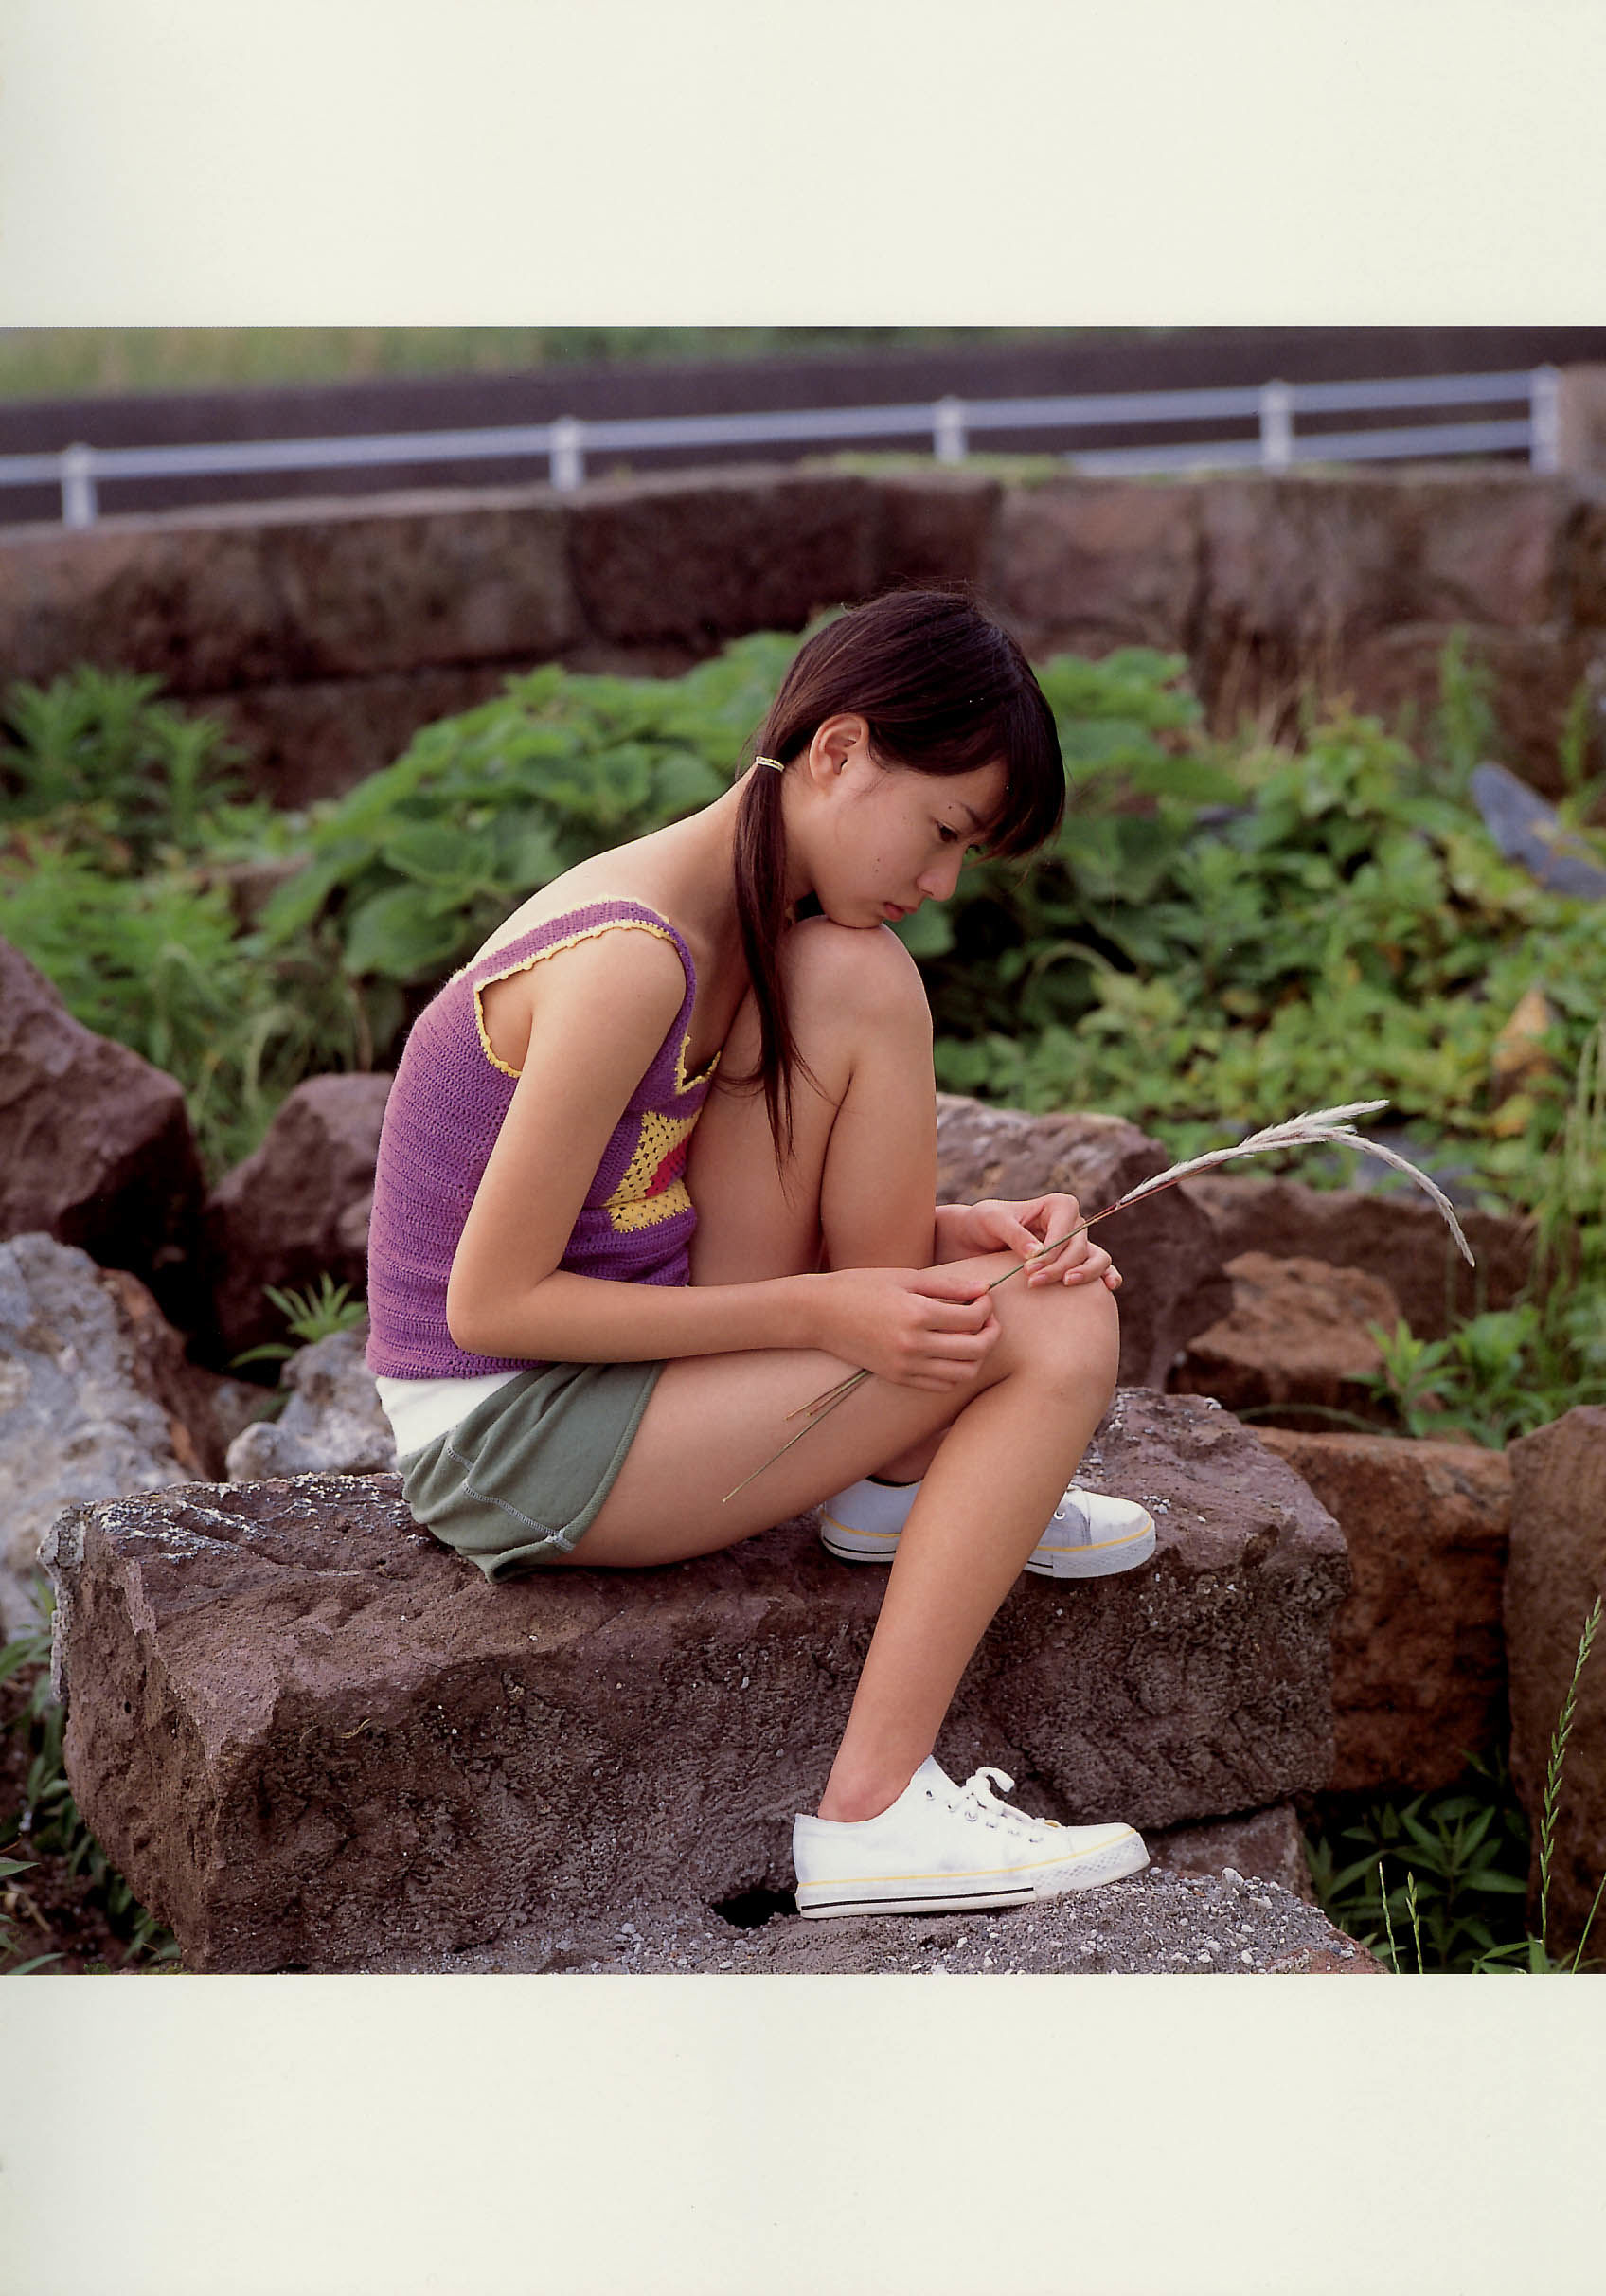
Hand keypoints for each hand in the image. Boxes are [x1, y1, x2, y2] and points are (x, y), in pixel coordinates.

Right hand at [811, 1265, 1001, 1391]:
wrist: (819, 1314)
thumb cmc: (862, 1286)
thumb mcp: (906, 1277)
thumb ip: (948, 1286)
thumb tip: (984, 1289)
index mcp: (917, 1313)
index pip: (973, 1318)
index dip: (987, 1307)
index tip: (983, 1297)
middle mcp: (914, 1345)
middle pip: (976, 1349)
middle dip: (991, 1333)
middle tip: (988, 1319)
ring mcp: (905, 1366)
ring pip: (964, 1373)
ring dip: (977, 1356)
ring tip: (973, 1337)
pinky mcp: (898, 1378)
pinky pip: (942, 1385)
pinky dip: (957, 1372)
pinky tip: (952, 1353)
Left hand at [946, 1195, 1121, 1292]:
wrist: (978, 1238)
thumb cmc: (985, 1222)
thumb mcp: (993, 1221)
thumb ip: (1015, 1234)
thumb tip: (1037, 1252)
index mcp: (1058, 1206)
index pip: (1065, 1230)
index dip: (1051, 1251)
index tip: (1028, 1269)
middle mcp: (1073, 1223)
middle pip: (1079, 1247)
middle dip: (1059, 1266)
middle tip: (1033, 1282)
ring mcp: (1077, 1244)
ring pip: (1096, 1258)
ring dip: (1085, 1274)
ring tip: (1066, 1284)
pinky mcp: (1075, 1262)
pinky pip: (1099, 1268)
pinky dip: (1107, 1276)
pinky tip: (1109, 1287)